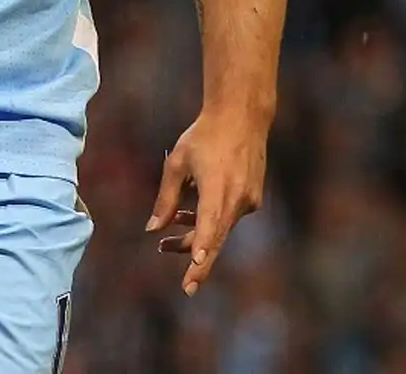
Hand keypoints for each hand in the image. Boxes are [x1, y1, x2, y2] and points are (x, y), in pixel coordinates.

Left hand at [145, 107, 268, 296]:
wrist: (242, 117)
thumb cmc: (204, 137)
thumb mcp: (177, 163)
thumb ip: (166, 199)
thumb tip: (152, 229)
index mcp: (216, 188)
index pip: (209, 226)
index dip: (202, 249)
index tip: (194, 269)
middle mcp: (237, 198)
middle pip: (217, 239)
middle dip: (199, 262)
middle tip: (186, 288)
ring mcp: (248, 200)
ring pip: (220, 229)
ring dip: (197, 237)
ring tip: (166, 242)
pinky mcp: (253, 198)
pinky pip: (228, 217)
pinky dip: (210, 221)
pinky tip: (188, 215)